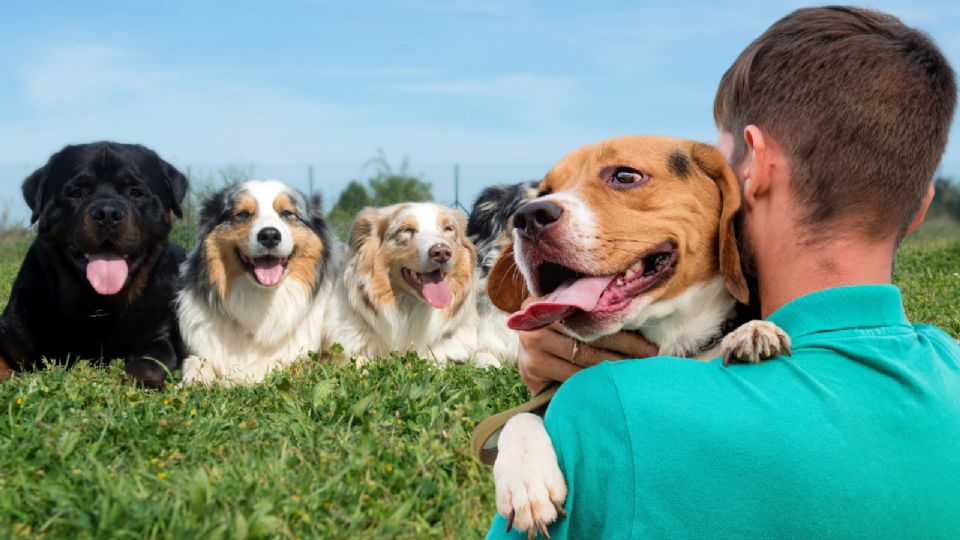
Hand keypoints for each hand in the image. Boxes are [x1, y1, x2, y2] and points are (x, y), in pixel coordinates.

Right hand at [517, 322, 658, 393]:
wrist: (528, 353)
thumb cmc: (558, 330)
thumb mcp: (567, 313)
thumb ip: (588, 309)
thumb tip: (636, 309)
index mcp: (546, 302)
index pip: (590, 316)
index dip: (621, 328)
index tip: (648, 341)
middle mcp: (536, 324)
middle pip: (589, 339)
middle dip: (625, 349)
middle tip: (650, 357)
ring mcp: (531, 349)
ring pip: (583, 360)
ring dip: (613, 368)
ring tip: (637, 371)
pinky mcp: (532, 370)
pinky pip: (571, 378)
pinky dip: (594, 382)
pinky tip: (612, 384)